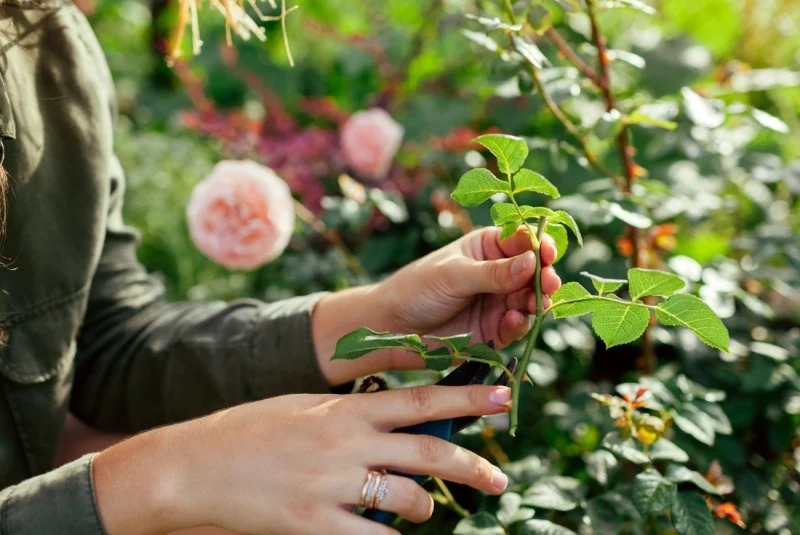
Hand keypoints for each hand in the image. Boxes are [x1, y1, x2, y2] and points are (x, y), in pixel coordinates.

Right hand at [93, 384, 511, 534]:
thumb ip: (352, 413)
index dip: (468, 395)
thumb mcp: (306, 407)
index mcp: (345, 408)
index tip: (503, 394)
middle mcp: (346, 442)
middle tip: (499, 476)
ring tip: (428, 511)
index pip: (421, 399)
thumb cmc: (250, 431)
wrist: (194, 466)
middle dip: (472, 463)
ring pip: (408, 499)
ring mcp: (332, 485)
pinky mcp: (314, 524)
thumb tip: (397, 419)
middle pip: (428, 451)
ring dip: (427, 508)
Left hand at [313, 227, 559, 383]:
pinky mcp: (494, 331)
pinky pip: (516, 327)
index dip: (539, 245)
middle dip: (545, 277)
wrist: (392, 328)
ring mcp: (498, 303)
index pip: (522, 242)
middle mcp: (499, 274)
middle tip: (549, 282)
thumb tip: (533, 262)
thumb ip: (493, 272)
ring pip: (530, 301)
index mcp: (488, 247)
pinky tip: (515, 320)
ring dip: (537, 302)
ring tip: (535, 304)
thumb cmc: (417, 288)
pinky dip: (520, 324)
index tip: (547, 252)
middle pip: (534, 273)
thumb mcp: (453, 275)